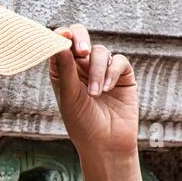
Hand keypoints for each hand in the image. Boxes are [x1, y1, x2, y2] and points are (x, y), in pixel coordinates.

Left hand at [48, 24, 138, 155]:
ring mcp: (102, 69)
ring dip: (97, 71)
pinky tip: (107, 89)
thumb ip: (65, 69)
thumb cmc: (82, 123)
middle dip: (81, 40)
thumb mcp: (69, 96)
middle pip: (80, 37)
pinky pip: (118, 61)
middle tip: (82, 52)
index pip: (60, 44)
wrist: (106, 144)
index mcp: (62, 69)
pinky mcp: (122, 75)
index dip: (61, 36)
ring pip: (100, 52)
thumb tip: (59, 43)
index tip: (63, 37)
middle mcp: (81, 66)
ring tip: (95, 94)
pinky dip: (112, 73)